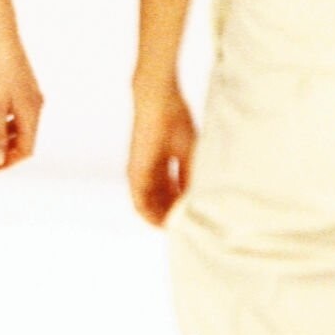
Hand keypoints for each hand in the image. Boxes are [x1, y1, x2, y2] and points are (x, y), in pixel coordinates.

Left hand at [0, 36, 42, 171]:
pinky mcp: (22, 89)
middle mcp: (35, 107)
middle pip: (22, 140)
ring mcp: (30, 97)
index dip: (8, 162)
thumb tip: (0, 160)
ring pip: (17, 127)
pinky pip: (14, 114)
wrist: (0, 37)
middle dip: (1, 151)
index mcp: (31, 113)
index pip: (25, 149)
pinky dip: (0, 122)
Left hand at [127, 81, 195, 224]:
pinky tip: (166, 223)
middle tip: (188, 231)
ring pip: (148, 207)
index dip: (180, 208)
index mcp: (159, 166)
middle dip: (173, 217)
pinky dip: (152, 215)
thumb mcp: (189, 153)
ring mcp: (138, 174)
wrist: (159, 103)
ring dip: (163, 219)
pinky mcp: (134, 174)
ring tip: (180, 232)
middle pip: (159, 203)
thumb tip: (199, 198)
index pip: (169, 194)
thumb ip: (190, 176)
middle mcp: (146, 173)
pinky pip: (140, 203)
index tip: (193, 219)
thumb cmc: (175, 121)